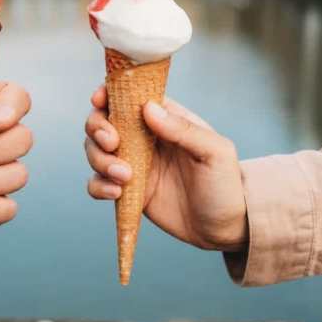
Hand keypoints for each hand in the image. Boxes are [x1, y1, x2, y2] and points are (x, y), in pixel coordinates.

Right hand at [84, 86, 246, 251]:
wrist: (223, 228)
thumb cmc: (225, 184)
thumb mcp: (214, 152)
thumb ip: (183, 129)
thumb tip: (149, 108)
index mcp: (166, 119)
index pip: (130, 96)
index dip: (109, 93)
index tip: (99, 100)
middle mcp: (145, 138)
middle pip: (103, 121)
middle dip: (98, 128)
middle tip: (113, 144)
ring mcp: (133, 164)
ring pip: (96, 151)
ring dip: (100, 160)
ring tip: (125, 177)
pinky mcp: (127, 190)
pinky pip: (98, 183)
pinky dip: (98, 185)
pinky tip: (117, 192)